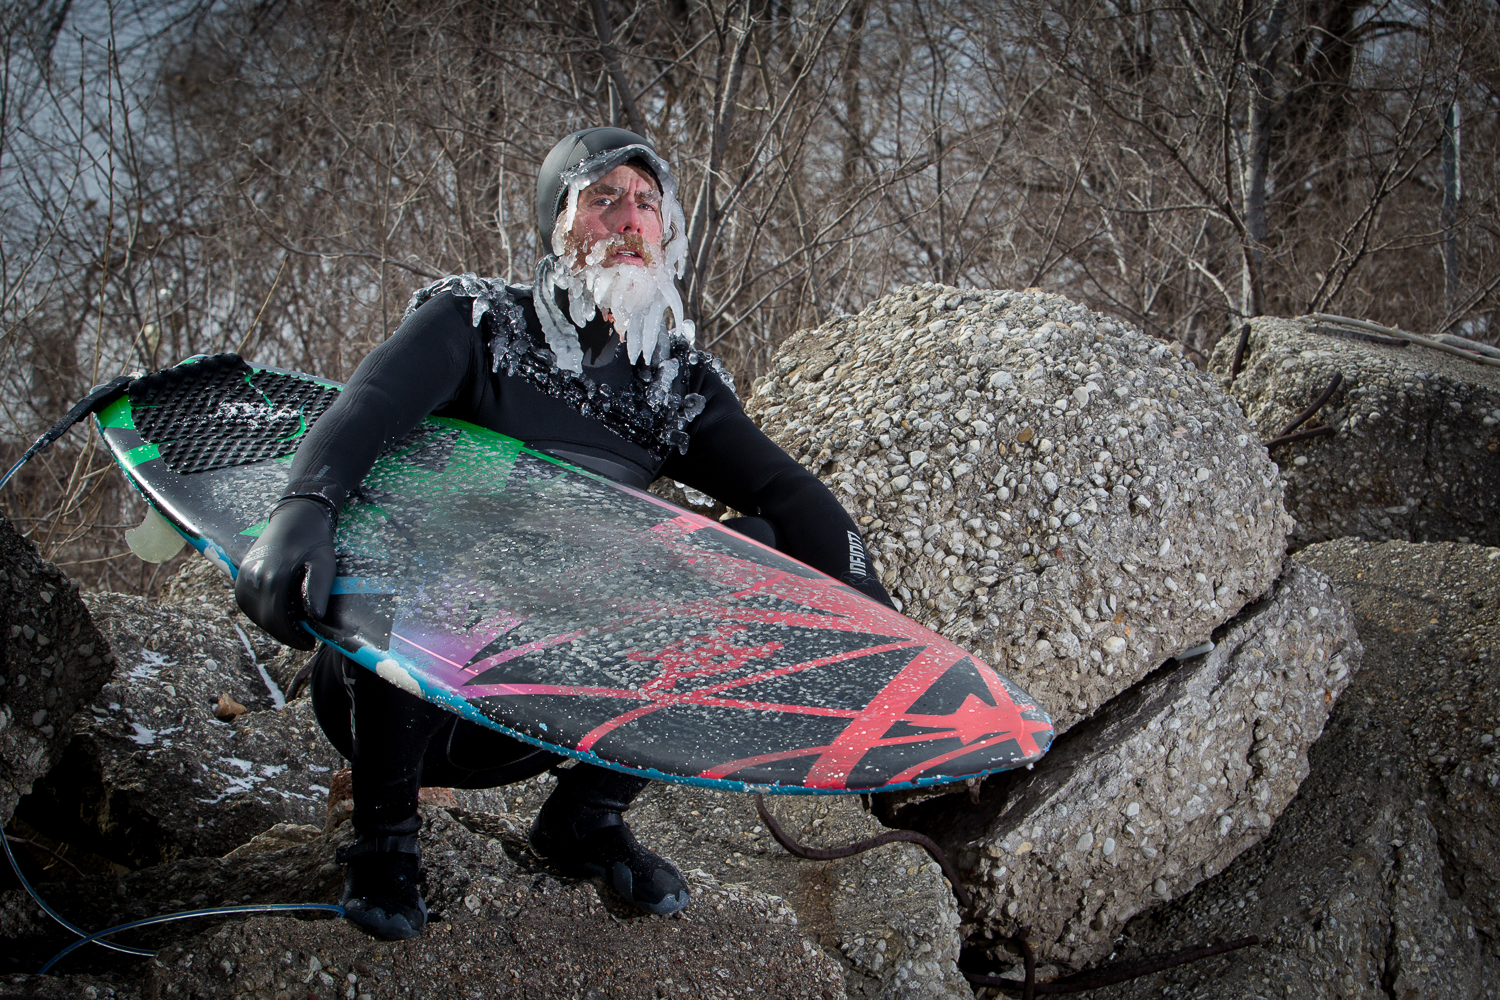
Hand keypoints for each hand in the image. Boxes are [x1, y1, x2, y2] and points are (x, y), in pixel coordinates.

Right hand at [234, 496, 336, 649]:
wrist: (296, 515)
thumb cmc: (314, 540)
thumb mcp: (324, 563)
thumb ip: (317, 589)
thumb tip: (314, 617)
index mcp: (274, 578)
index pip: (278, 620)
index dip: (293, 637)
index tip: (308, 643)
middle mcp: (253, 578)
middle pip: (264, 619)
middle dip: (283, 634)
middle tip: (302, 638)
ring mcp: (243, 574)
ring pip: (253, 613)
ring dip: (271, 624)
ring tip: (291, 627)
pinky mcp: (241, 571)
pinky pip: (245, 602)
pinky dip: (259, 613)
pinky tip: (276, 614)